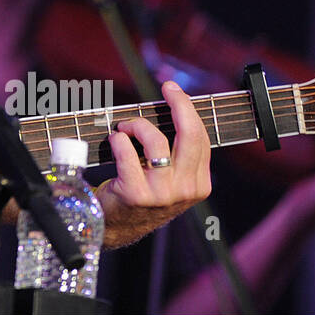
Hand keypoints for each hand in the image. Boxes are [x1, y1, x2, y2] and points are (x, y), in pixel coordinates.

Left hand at [96, 81, 211, 247]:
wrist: (114, 224)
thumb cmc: (139, 190)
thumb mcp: (167, 176)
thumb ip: (175, 151)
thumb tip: (172, 109)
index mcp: (198, 184)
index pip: (200, 138)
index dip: (188, 110)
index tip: (174, 91)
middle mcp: (185, 190)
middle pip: (189, 135)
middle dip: (179, 105)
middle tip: (167, 90)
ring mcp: (162, 194)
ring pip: (156, 141)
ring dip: (136, 125)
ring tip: (123, 127)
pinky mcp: (137, 194)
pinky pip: (127, 153)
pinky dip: (118, 140)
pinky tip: (114, 140)